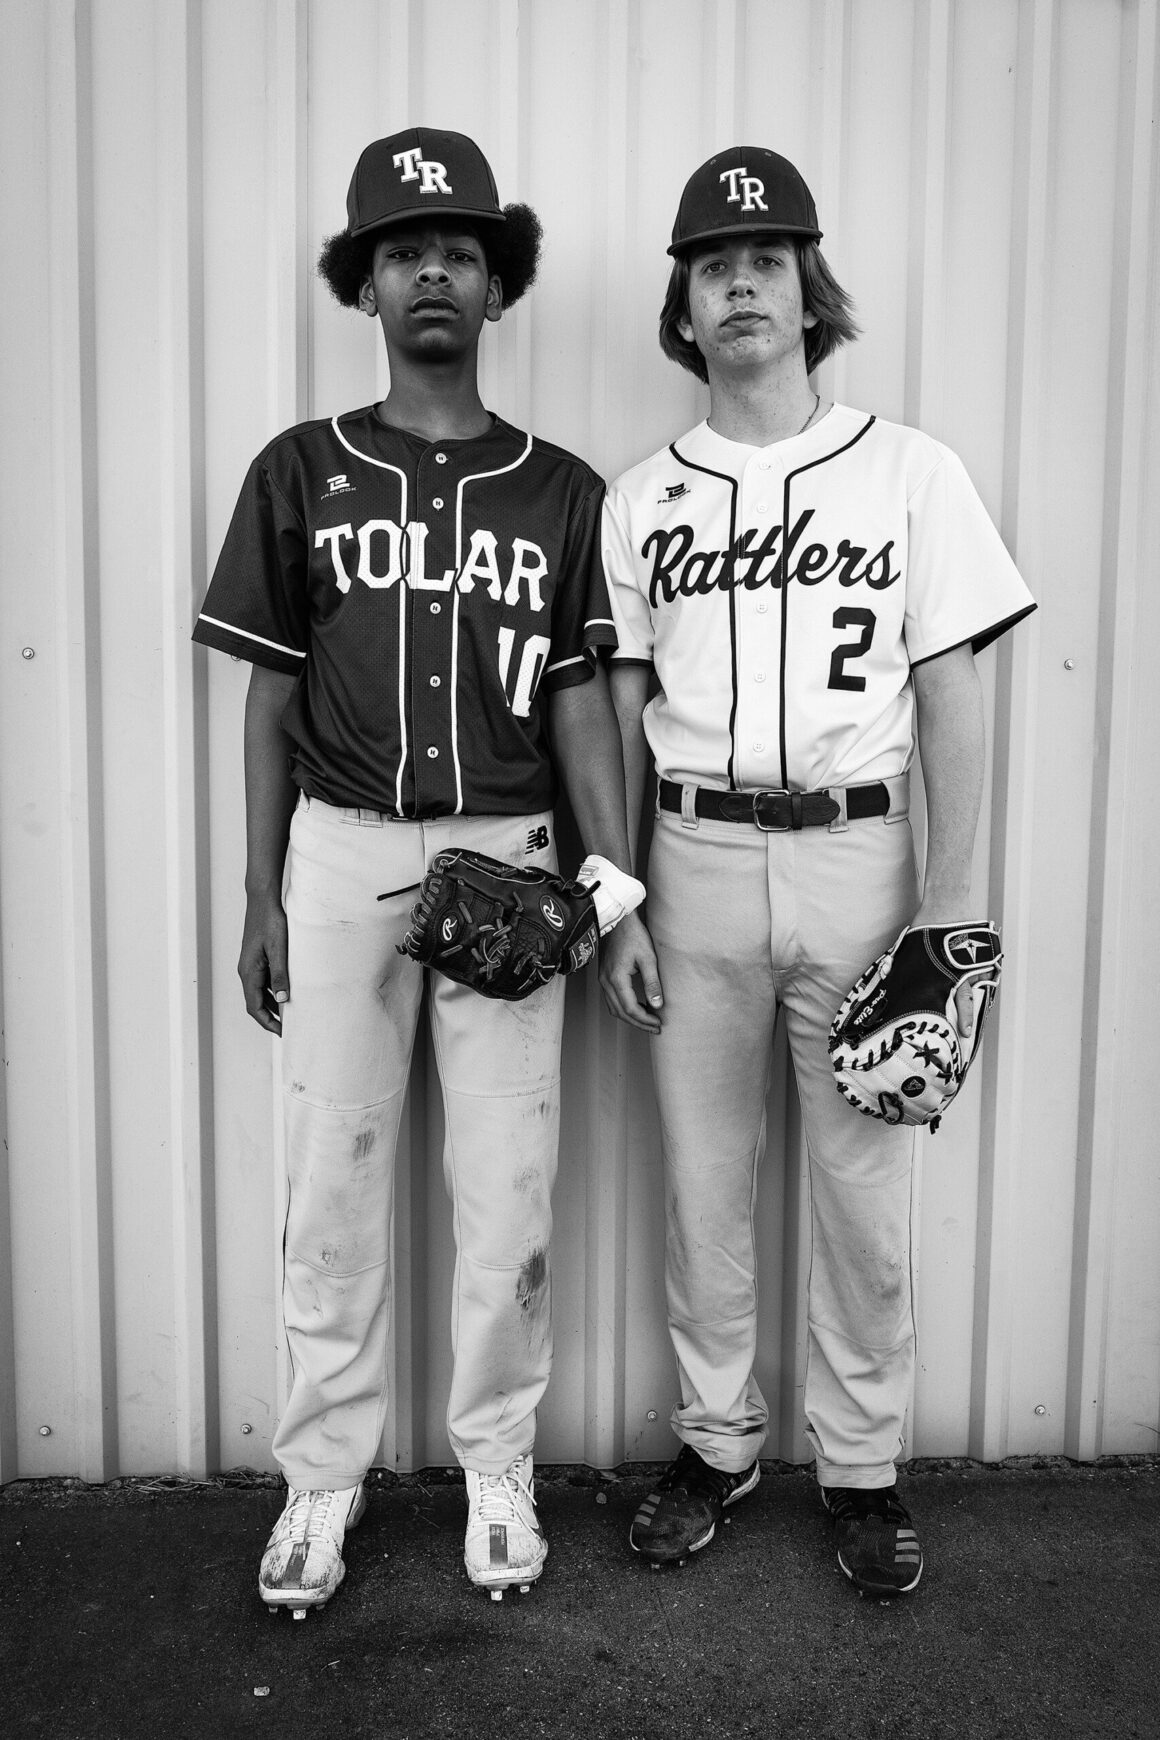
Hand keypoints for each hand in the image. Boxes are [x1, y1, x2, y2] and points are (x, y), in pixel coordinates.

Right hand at [239, 889, 288, 1033]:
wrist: (263, 900)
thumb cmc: (270, 921)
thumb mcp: (279, 949)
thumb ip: (280, 975)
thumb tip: (283, 1001)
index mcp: (249, 972)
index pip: (254, 1007)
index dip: (268, 1022)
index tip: (283, 1032)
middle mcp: (246, 971)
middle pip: (255, 1003)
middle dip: (270, 1018)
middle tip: (288, 1028)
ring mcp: (251, 965)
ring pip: (259, 993)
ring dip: (272, 1006)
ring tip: (290, 1015)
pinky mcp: (257, 958)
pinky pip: (263, 982)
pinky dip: (273, 992)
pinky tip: (287, 993)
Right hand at [599, 909, 662, 1033]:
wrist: (617, 919)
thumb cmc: (633, 934)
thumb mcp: (648, 958)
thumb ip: (652, 983)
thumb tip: (657, 1005)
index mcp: (617, 979)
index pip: (631, 1008)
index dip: (645, 1020)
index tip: (659, 1023)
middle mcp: (606, 982)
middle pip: (620, 1013)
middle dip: (638, 1023)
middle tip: (655, 1028)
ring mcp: (602, 980)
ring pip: (614, 1008)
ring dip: (630, 1017)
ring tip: (648, 1020)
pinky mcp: (604, 976)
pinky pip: (611, 1000)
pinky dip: (623, 1008)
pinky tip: (637, 1007)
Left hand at [909, 906, 973, 1039]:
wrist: (946, 902)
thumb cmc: (927, 927)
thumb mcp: (911, 950)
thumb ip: (903, 967)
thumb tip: (886, 979)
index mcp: (949, 973)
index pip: (960, 1003)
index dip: (964, 1020)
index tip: (965, 1034)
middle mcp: (967, 969)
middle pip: (971, 998)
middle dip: (969, 1016)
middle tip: (968, 1032)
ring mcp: (978, 960)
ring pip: (980, 983)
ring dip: (975, 991)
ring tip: (970, 999)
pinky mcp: (984, 951)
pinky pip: (983, 969)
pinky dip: (978, 975)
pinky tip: (974, 977)